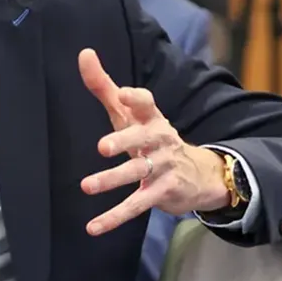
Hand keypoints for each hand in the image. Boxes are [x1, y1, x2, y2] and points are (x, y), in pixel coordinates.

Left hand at [77, 49, 229, 235]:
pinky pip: (136, 205)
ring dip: (113, 180)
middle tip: (102, 147)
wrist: (198, 175)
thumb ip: (105, 86)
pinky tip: (93, 227)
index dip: (136, 99)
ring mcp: (163, 167)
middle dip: (125, 141)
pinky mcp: (162, 193)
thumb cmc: (151, 138)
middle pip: (143, 138)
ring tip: (87, 186)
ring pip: (137, 173)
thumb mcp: (130, 114)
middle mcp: (160, 140)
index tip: (123, 95)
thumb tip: (83, 53)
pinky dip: (114, 217)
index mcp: (152, 118)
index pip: (147, 104)